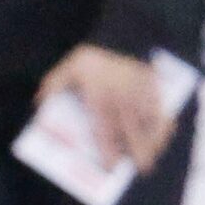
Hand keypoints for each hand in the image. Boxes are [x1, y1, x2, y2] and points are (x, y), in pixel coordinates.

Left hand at [36, 45, 171, 173]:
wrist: (120, 36)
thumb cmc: (90, 60)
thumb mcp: (67, 69)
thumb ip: (53, 86)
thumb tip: (39, 103)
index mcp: (100, 97)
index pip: (105, 129)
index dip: (108, 149)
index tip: (111, 166)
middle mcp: (122, 97)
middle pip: (133, 130)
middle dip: (140, 150)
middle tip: (143, 169)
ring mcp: (141, 92)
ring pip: (151, 122)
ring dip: (154, 140)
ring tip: (154, 155)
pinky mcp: (155, 87)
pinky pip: (162, 108)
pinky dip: (165, 123)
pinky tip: (165, 136)